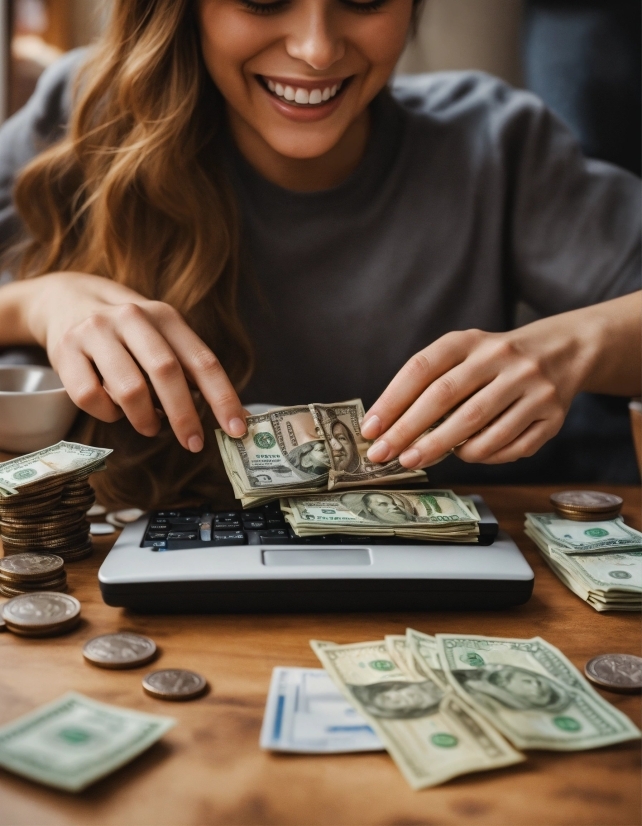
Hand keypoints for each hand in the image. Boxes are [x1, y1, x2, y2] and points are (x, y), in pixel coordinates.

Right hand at [26, 272, 246, 450]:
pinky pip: (91, 397)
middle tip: (194, 443)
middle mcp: (131, 318)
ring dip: (145, 419)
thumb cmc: (128, 331)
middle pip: (166, 372)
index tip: (237, 429)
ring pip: (128, 389)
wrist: (65, 299)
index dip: (223, 398)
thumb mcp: (161, 334)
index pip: (203, 361)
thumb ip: (189, 367)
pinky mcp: (64, 351)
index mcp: (165, 316)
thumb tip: (229, 416)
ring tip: (150, 426)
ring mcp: (95, 332)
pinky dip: (108, 414)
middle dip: (185, 416)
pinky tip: (114, 410)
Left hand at [360, 314, 599, 467]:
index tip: (371, 430)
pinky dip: (482, 455)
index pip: (422, 369)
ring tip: (420, 457)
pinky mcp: (552, 415)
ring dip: (443, 448)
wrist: (563, 351)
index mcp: (471, 340)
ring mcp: (531, 386)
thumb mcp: (464, 355)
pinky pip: (509, 446)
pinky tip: (468, 454)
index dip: (392, 401)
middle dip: (410, 431)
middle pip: (446, 398)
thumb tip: (389, 429)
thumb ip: (430, 384)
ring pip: (478, 426)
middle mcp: (502, 358)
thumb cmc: (494, 362)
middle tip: (386, 455)